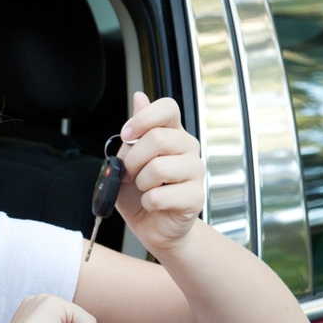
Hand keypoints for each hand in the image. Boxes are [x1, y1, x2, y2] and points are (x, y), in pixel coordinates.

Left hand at [116, 92, 204, 252]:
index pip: (167, 107)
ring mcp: (195, 172)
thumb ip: (134, 132)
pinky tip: (153, 204)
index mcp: (172, 133)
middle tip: (130, 174)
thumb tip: (139, 96)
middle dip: (133, 160)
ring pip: (158, 168)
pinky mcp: (195, 197)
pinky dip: (147, 202)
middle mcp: (188, 148)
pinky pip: (159, 196)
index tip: (127, 135)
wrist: (151, 225)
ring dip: (140, 183)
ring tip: (144, 189)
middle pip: (158, 138)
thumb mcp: (128, 159)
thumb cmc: (140, 192)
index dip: (143, 118)